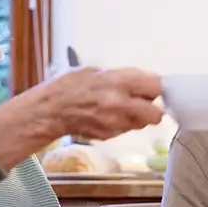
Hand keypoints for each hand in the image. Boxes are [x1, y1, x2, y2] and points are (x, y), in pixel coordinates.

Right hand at [0, 67, 163, 170]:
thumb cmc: (70, 85)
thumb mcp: (98, 71)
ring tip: (122, 108)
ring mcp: (115, 123)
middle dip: (153, 108)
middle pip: (157, 113)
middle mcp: (120, 104)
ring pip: (143, 124)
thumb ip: (124, 77)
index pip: (156, 86)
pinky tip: (108, 116)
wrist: (50, 110)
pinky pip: (127, 130)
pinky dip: (123, 124)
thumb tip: (144, 81)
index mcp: (118, 81)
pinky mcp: (110, 135)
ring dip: (138, 117)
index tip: (151, 88)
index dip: (155, 88)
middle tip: (143, 102)